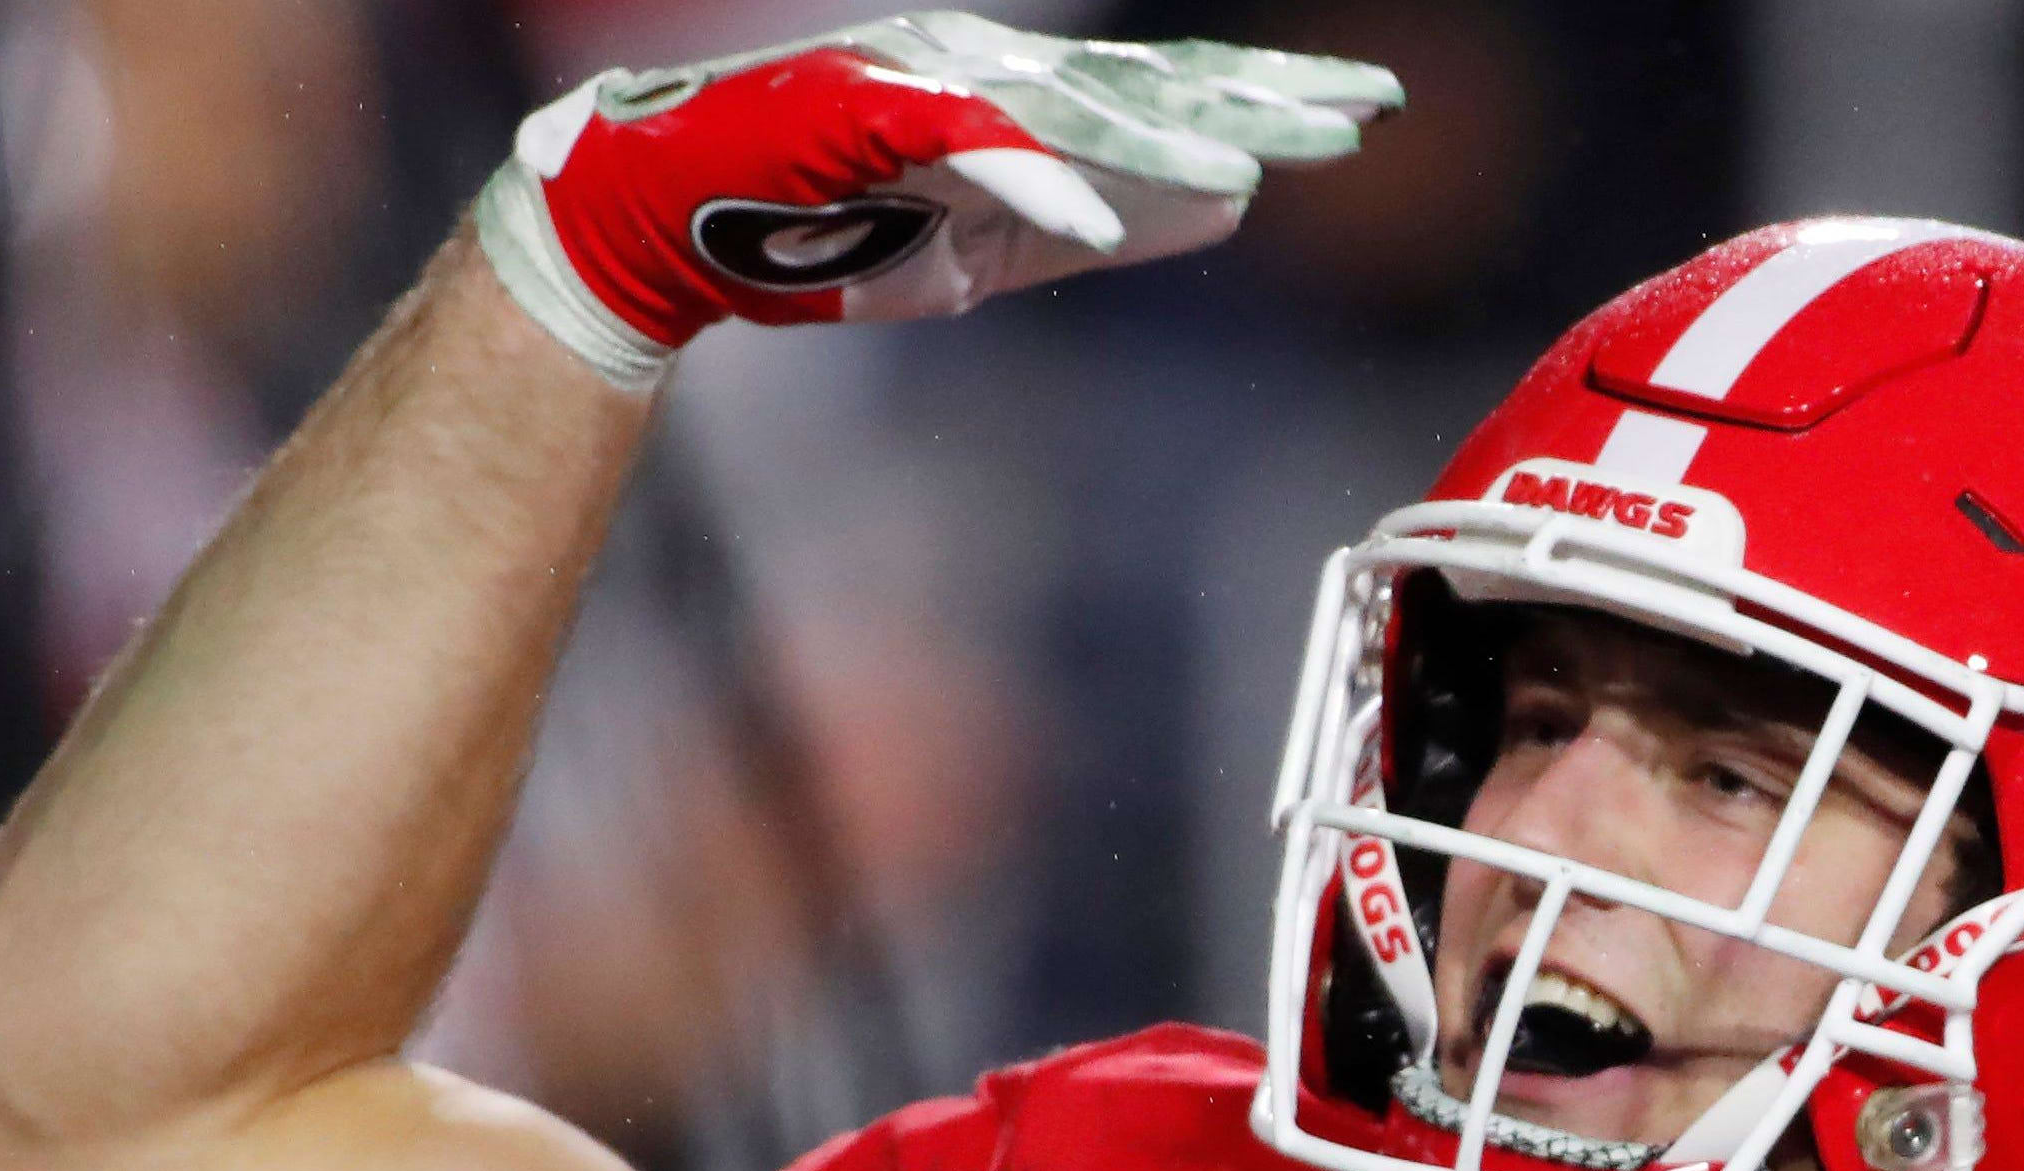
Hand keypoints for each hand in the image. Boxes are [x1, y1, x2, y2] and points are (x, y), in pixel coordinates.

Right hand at [475, 10, 1399, 391]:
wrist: (659, 222)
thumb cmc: (812, 232)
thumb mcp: (985, 243)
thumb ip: (1094, 224)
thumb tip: (1221, 207)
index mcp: (1018, 101)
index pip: (1164, 96)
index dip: (1263, 100)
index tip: (1359, 116)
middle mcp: (985, 74)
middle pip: (1145, 88)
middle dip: (1256, 100)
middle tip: (1365, 112)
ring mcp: (928, 86)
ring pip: (1074, 110)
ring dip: (1171, 140)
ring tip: (1264, 166)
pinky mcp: (866, 115)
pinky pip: (968, 150)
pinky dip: (1033, 181)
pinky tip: (1102, 217)